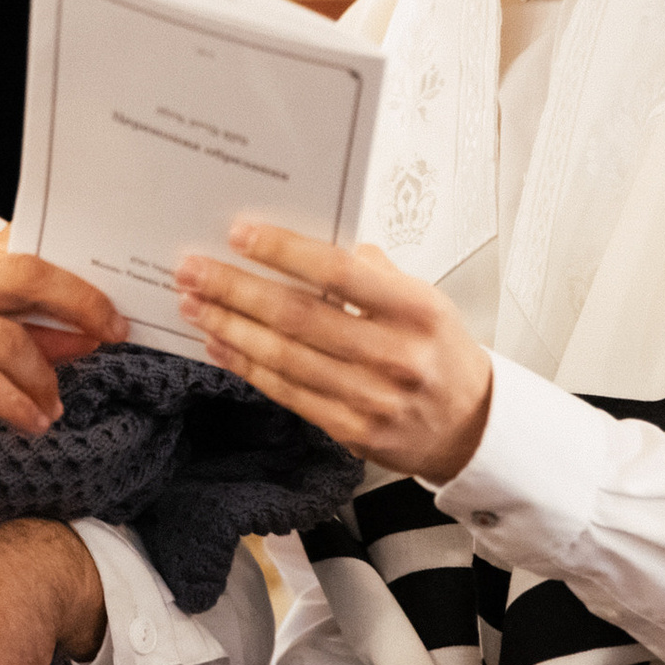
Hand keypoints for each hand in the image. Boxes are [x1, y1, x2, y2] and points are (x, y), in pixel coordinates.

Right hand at [0, 251, 123, 549]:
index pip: (21, 253)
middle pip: (28, 276)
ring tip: (50, 407)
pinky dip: (20, 407)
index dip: (73, 275)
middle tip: (112, 334)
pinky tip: (31, 423)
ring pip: (13, 341)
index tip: (111, 303)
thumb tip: (84, 334)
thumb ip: (20, 339)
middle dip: (81, 305)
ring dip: (44, 380)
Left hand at [174, 220, 492, 480]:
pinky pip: (287, 393)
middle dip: (236, 289)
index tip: (240, 233)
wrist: (471, 427)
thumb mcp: (426, 300)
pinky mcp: (351, 431)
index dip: (283, 251)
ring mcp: (372, 398)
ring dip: (230, 327)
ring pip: (284, 357)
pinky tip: (220, 345)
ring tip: (195, 304)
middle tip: (194, 269)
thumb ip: (373, 274)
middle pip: (299, 316)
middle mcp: (395, 355)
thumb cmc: (440, 353)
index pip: (339, 272)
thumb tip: (314, 245)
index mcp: (416, 310)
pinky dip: (246, 366)